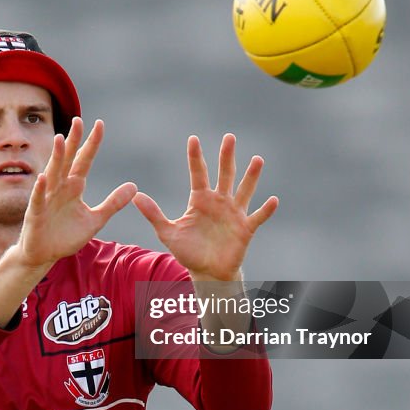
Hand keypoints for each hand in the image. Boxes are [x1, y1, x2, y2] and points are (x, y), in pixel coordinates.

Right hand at [17, 118, 136, 268]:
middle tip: (78, 120)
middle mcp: (60, 188)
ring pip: (52, 174)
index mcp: (74, 187)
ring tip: (59, 139)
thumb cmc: (66, 236)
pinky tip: (44, 177)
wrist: (44, 255)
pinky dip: (41, 189)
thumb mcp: (95, 220)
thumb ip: (113, 203)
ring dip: (56, 157)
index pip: (84, 160)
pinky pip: (39, 199)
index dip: (91, 144)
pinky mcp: (36, 214)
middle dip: (73, 141)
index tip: (100, 124)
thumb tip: (134, 186)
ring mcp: (46, 199)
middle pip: (67, 160)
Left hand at [133, 133, 277, 280]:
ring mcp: (234, 214)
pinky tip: (273, 199)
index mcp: (200, 200)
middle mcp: (219, 202)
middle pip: (224, 174)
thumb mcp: (168, 232)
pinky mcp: (245, 229)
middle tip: (229, 137)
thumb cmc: (189, 251)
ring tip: (257, 160)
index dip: (195, 157)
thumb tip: (135, 196)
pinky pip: (257, 217)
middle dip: (226, 156)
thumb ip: (154, 214)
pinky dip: (266, 210)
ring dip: (251, 176)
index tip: (193, 138)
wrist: (207, 272)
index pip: (198, 173)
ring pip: (244, 190)